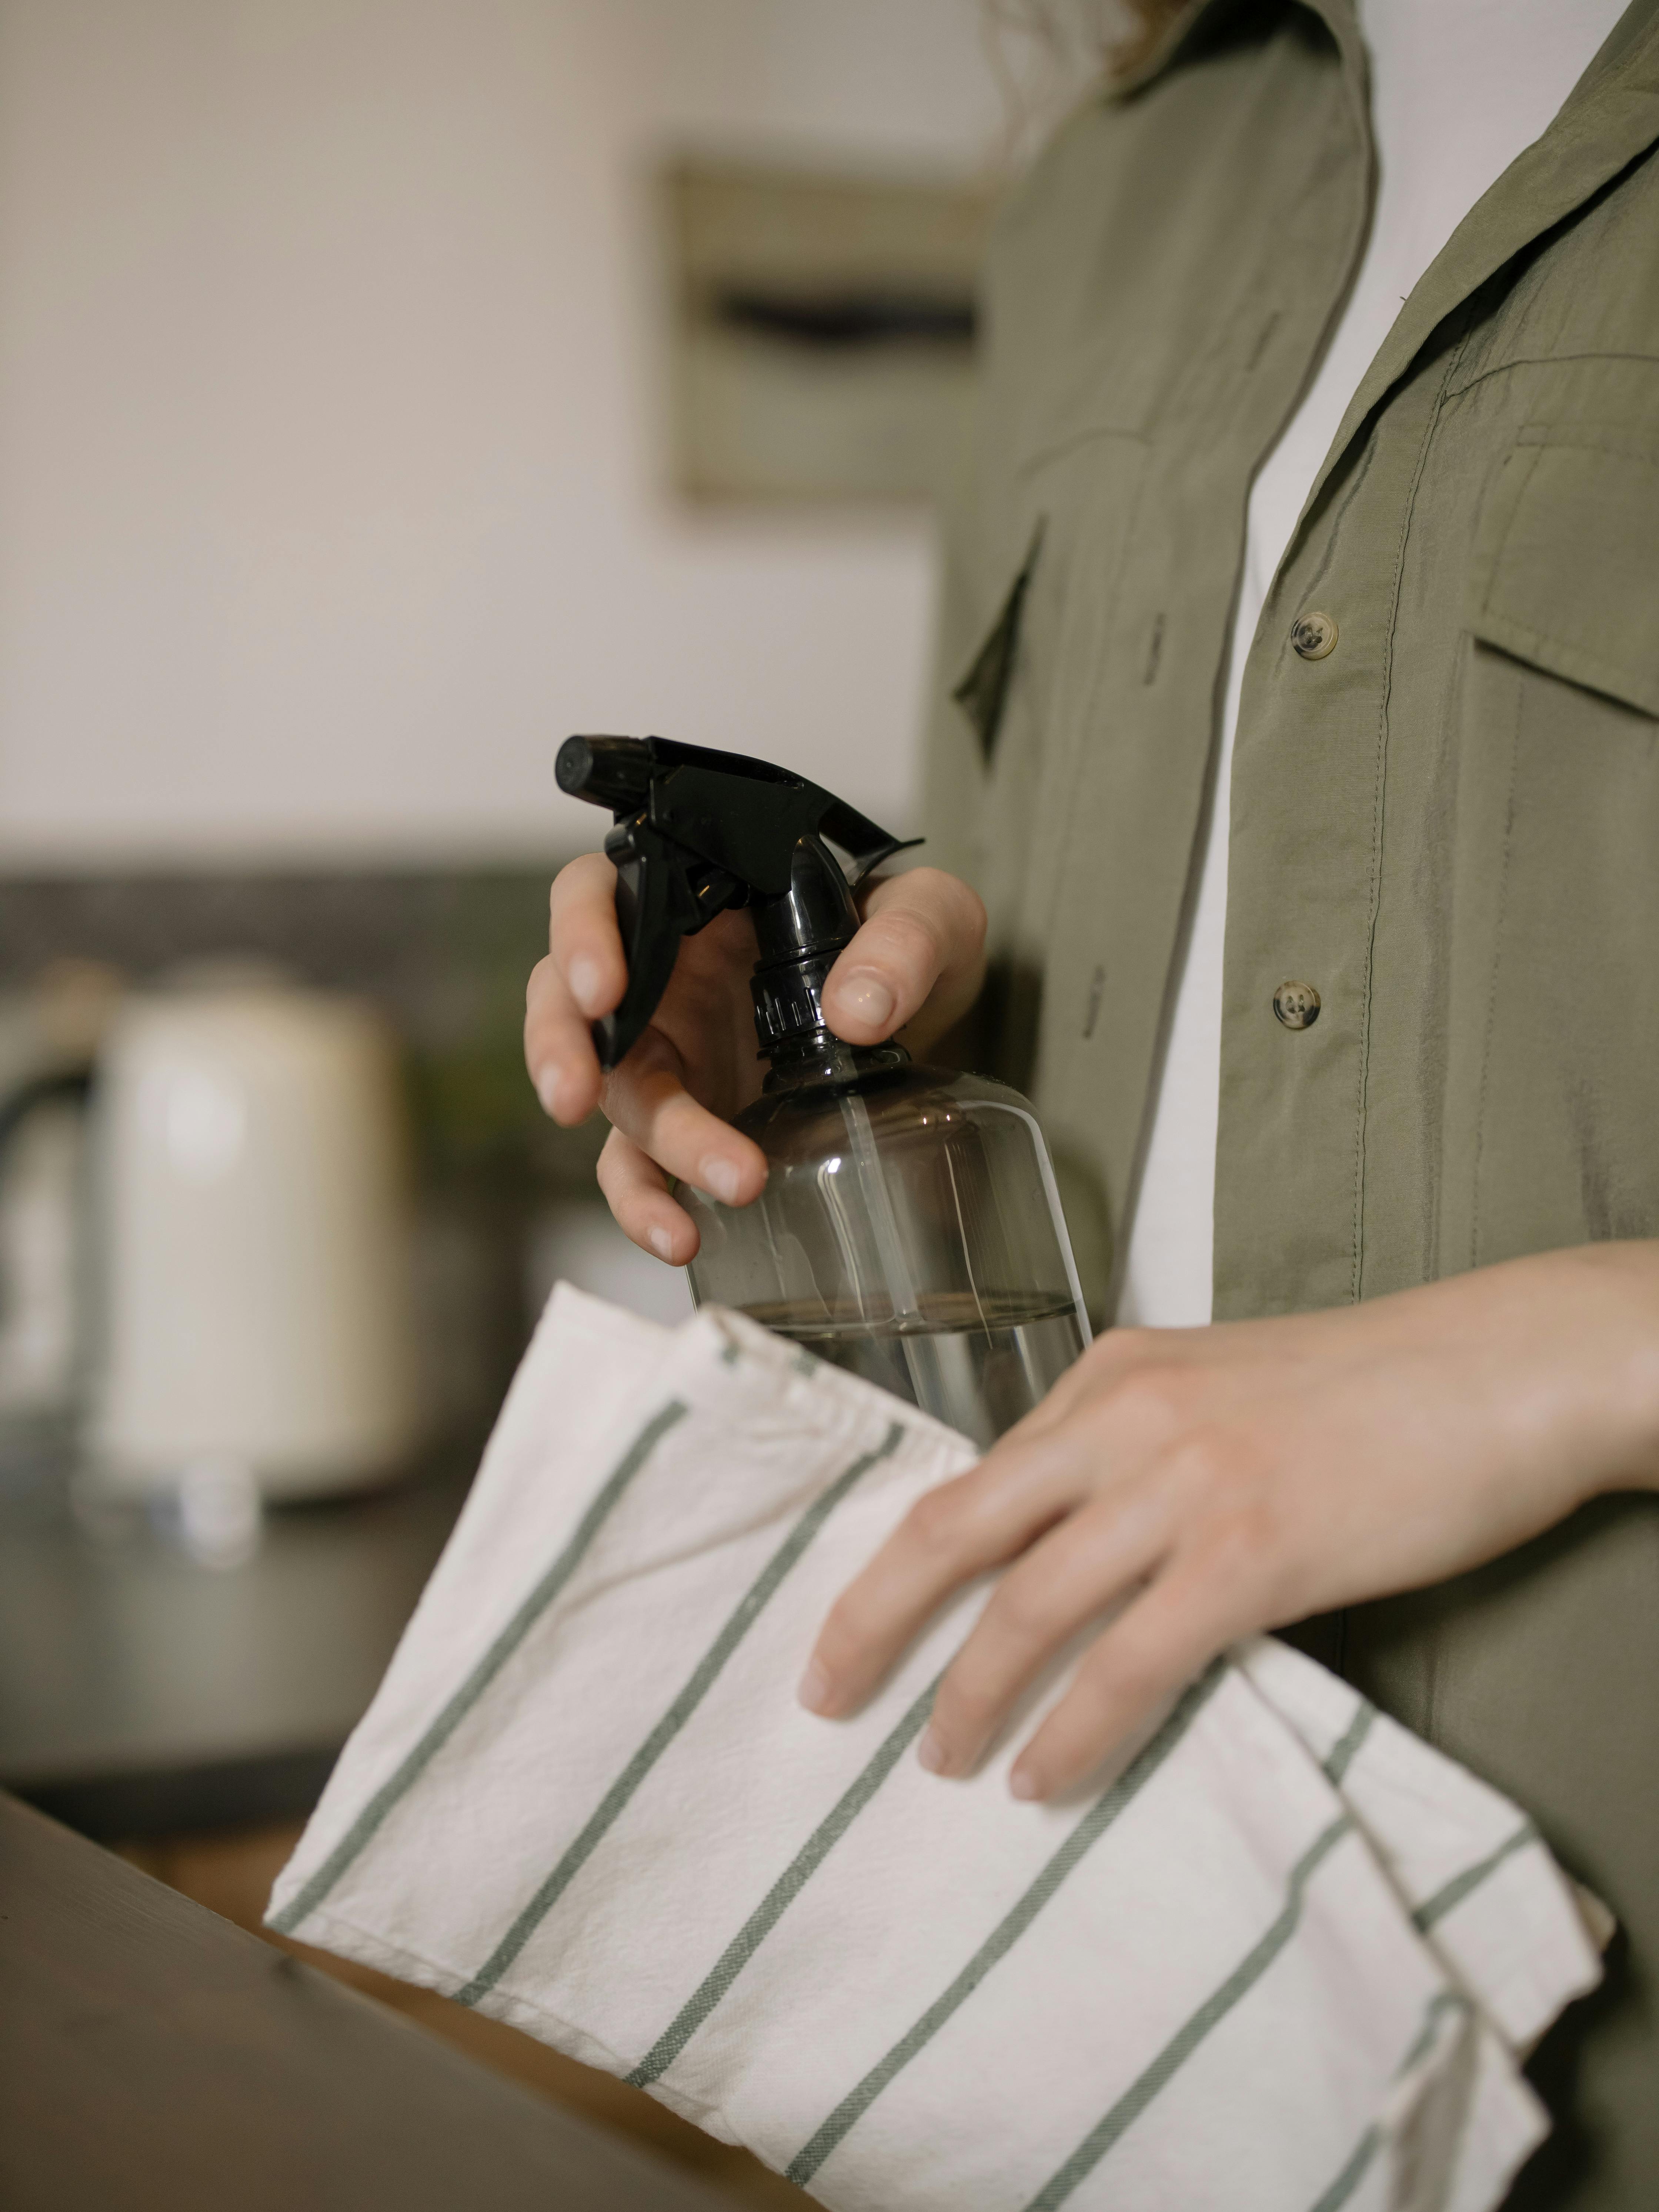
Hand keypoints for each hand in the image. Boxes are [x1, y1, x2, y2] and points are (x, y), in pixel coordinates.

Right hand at [523, 856, 985, 1263]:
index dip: (581, 934)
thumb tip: (858, 1011)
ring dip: (642, 1151)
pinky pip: (641, 1166)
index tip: (602, 986)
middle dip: (563, 1049)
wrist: (929, 1015)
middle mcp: (663, 973)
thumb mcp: (932, 917)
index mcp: (695, 898)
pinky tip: (681, 1238)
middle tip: (576, 1094)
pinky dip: (649, 1204)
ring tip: (691, 1204)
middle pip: (571, 1002)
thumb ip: (906, 941)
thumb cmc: (908, 942)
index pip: (601, 892)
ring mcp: (670, 1052)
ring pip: (613, 1094)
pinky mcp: (687, 1120)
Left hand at [800, 1242, 1658, 1799]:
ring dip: (971, 1695)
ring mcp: (1183, 1485)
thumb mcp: (1220, 1387)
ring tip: (943, 1760)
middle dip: (874, 1619)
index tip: (857, 1621)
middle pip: (958, 1530)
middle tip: (827, 1694)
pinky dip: (1076, 1729)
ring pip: (1029, 1606)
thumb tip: (1070, 1540)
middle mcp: (1125, 1418)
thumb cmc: (1371, 1388)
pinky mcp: (1251, 1554)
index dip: (903, 1561)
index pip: (977, 1477)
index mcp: (1112, 1372)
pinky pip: (1130, 1662)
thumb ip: (1135, 1446)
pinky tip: (1046, 1775)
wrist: (1497, 1369)